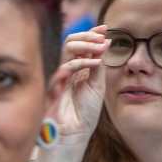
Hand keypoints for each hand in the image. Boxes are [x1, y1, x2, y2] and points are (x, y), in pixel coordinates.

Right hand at [47, 26, 108, 147]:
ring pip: (67, 49)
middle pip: (71, 41)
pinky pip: (66, 67)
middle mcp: (67, 68)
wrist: (74, 134)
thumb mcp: (97, 85)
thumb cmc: (84, 113)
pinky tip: (95, 63)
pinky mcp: (55, 85)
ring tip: (101, 48)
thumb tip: (106, 42)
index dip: (92, 33)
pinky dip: (82, 62)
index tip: (105, 27)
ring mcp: (60, 75)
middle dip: (87, 36)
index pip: (80, 43)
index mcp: (77, 67)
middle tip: (102, 37)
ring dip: (86, 45)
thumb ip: (99, 65)